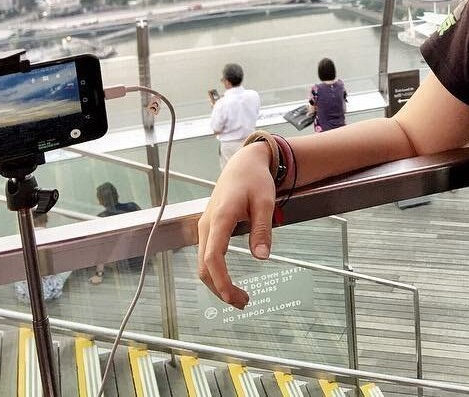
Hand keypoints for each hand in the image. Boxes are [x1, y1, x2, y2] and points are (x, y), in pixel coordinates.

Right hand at [197, 141, 275, 308]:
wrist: (243, 165)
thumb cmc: (255, 180)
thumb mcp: (265, 202)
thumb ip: (262, 229)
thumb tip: (262, 257)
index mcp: (220, 218)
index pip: (214, 257)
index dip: (221, 280)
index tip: (233, 297)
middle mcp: (207, 225)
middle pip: (204, 266)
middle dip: (220, 289)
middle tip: (243, 302)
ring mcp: (205, 228)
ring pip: (203, 264)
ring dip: (217, 283)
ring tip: (240, 297)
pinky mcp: (208, 230)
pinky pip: (207, 257)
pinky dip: (215, 273)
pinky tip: (229, 281)